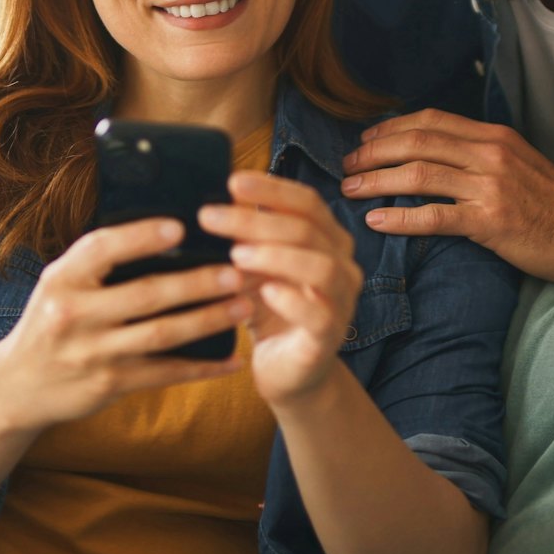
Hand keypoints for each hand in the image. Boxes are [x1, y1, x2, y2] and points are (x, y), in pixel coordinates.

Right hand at [0, 216, 251, 431]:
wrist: (18, 386)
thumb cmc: (53, 319)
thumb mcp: (60, 282)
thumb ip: (100, 261)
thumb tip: (168, 228)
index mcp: (62, 278)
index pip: (102, 249)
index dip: (142, 236)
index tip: (181, 226)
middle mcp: (73, 315)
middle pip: (145, 294)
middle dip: (196, 283)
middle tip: (236, 271)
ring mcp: (92, 353)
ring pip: (161, 335)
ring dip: (208, 320)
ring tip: (243, 305)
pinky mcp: (109, 384)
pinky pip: (165, 373)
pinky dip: (203, 367)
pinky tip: (234, 360)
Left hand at [198, 172, 362, 410]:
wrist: (286, 371)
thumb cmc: (269, 309)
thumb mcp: (254, 266)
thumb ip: (245, 233)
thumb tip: (216, 194)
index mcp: (327, 239)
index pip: (307, 202)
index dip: (271, 190)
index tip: (231, 182)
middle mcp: (342, 264)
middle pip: (307, 230)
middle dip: (257, 220)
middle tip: (211, 216)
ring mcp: (341, 301)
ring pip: (321, 267)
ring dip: (276, 256)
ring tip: (235, 254)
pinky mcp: (330, 337)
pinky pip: (319, 315)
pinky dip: (292, 300)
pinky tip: (264, 291)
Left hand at [341, 109, 553, 289]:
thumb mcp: (521, 164)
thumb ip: (481, 156)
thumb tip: (438, 157)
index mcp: (494, 137)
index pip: (432, 121)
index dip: (392, 128)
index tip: (366, 139)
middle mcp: (490, 154)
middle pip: (418, 142)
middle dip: (374, 152)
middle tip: (346, 165)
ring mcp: (490, 186)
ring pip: (420, 174)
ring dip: (377, 180)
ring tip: (350, 189)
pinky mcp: (492, 222)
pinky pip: (436, 216)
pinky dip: (401, 217)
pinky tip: (376, 221)